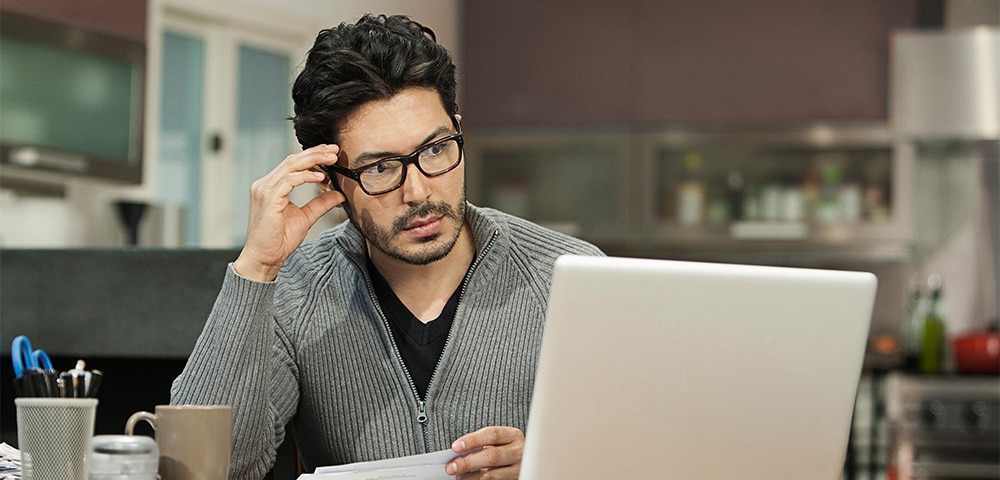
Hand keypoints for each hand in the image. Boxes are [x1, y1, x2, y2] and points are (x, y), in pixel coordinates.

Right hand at [233, 144, 344, 281]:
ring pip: (291, 166)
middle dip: (315, 153)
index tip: (331, 152)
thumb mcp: (306, 217)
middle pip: (292, 160)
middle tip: (334, 150)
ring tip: (331, 159)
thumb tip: (339, 194)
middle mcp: (264, 185)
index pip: (292, 163)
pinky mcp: (268, 199)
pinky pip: (289, 181)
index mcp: (271, 186)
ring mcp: (264, 190)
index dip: (312, 155)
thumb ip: (321, 203)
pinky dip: (306, 176)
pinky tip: (321, 177)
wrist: (264, 258)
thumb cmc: (279, 240)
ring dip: (313, 160)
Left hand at [446, 426, 523, 478]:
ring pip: (492, 474)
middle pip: (491, 456)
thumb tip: (457, 454)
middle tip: (451, 467)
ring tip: (459, 476)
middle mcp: (519, 451)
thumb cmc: (505, 450)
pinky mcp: (517, 479)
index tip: (455, 447)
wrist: (524, 461)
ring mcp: (519, 468)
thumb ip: (482, 445)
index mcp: (513, 435)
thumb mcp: (497, 442)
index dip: (472, 440)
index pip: (491, 434)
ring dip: (471, 477)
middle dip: (468, 462)